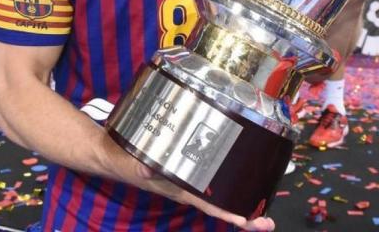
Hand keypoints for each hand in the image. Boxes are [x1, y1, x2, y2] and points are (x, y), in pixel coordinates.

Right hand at [105, 139, 274, 230]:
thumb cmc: (123, 160)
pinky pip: (212, 181)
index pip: (208, 205)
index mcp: (178, 189)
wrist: (110, 156)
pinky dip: (228, 184)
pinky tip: (242, 180)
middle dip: (244, 216)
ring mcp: (188, 182)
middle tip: (268, 223)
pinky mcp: (187, 172)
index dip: (228, 213)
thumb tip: (149, 169)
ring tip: (263, 210)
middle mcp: (188, 188)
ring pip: (218, 196)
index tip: (247, 221)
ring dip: (240, 201)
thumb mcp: (131, 162)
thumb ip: (140, 166)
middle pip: (220, 206)